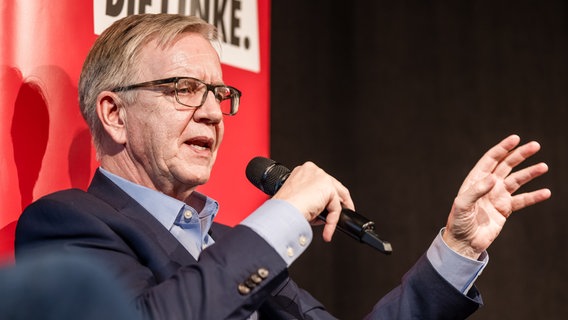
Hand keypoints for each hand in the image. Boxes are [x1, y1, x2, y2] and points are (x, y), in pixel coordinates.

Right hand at [272, 161, 353, 241]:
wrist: (281, 211)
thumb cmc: (283, 208)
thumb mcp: (298, 200)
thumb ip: (311, 199)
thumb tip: (321, 210)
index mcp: (303, 171)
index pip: (321, 182)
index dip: (325, 196)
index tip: (327, 207)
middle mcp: (312, 171)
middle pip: (333, 186)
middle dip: (337, 203)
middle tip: (335, 216)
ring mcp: (321, 177)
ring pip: (336, 197)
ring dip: (334, 214)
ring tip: (330, 226)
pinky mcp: (327, 188)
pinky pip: (335, 207)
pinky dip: (332, 222)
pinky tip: (327, 231)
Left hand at [444, 134, 550, 258]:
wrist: (464, 242)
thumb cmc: (458, 222)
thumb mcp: (462, 205)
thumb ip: (476, 191)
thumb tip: (493, 178)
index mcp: (476, 180)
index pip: (491, 160)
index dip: (503, 148)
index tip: (516, 139)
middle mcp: (488, 185)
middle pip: (506, 166)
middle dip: (520, 155)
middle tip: (535, 146)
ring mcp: (497, 196)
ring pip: (517, 180)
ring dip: (530, 173)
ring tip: (543, 167)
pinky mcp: (505, 209)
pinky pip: (522, 200)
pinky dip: (534, 196)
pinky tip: (546, 192)